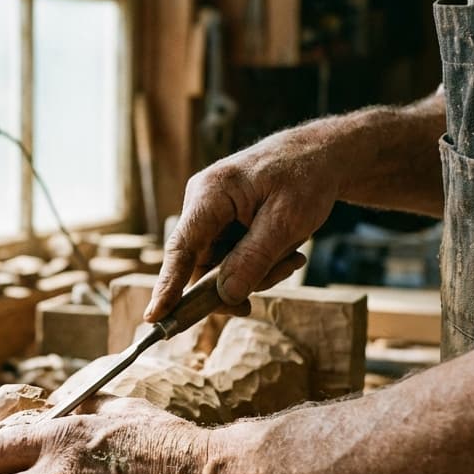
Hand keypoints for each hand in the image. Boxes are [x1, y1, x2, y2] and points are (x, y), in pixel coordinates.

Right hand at [145, 121, 344, 320]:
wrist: (320, 156)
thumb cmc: (304, 178)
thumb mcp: (286, 221)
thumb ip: (254, 259)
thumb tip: (226, 296)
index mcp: (209, 194)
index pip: (181, 248)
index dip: (167, 286)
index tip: (154, 317)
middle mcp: (200, 205)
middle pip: (201, 265)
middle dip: (240, 280)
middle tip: (284, 271)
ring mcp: (210, 216)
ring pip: (219, 268)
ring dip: (256, 272)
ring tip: (293, 255)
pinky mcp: (222, 225)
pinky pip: (230, 260)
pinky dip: (258, 265)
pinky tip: (286, 252)